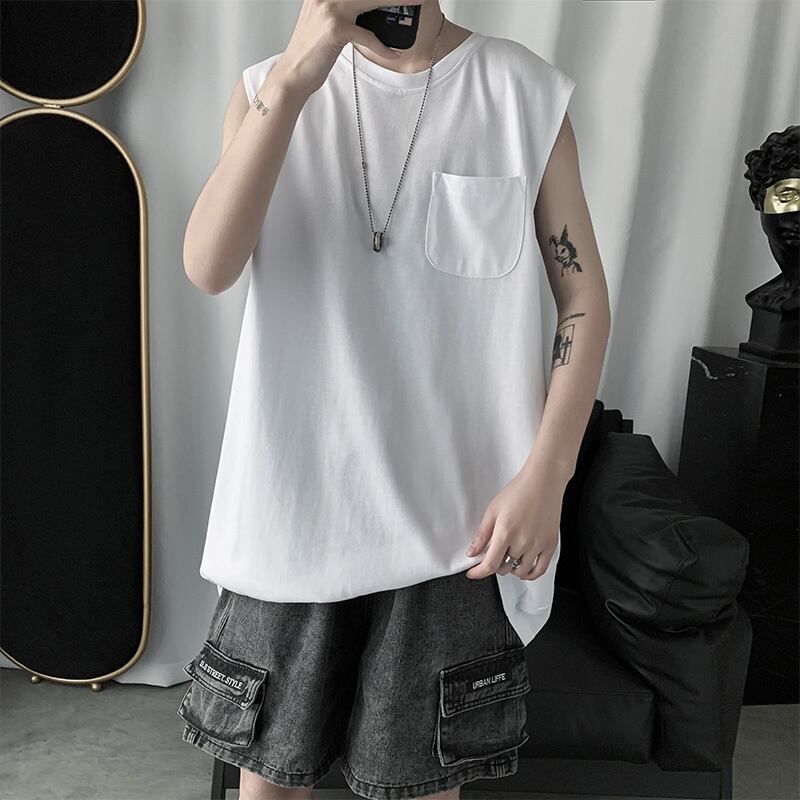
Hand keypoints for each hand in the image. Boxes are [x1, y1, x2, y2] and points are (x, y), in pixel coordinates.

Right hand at [270, 0, 402, 97]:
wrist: (292, 75)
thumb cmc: (310, 53)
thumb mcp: (325, 23)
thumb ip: (343, 10)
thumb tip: (370, 9)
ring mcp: (329, 8)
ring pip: (372, 0)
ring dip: (397, 2)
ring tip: (416, 3)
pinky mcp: (336, 29)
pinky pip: (368, 36)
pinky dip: (383, 47)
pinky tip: (394, 54)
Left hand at [464, 459, 568, 580]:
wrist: (543, 482)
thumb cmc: (518, 491)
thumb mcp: (493, 510)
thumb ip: (482, 534)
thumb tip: (472, 553)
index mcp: (506, 532)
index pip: (490, 565)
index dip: (479, 573)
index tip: (473, 573)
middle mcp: (523, 542)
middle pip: (504, 568)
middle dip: (495, 564)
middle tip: (494, 553)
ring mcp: (538, 545)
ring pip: (521, 572)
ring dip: (511, 568)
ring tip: (509, 556)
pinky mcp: (551, 545)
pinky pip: (540, 570)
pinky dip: (530, 574)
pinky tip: (524, 567)